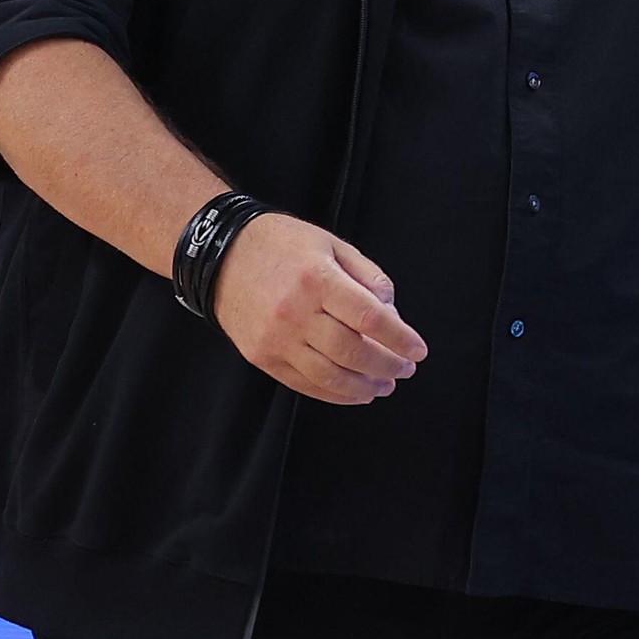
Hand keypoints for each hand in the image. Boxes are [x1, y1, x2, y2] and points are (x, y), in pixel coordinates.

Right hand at [211, 214, 426, 404]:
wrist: (220, 254)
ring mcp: (276, 338)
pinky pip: (305, 384)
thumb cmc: (280, 244)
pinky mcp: (262, 356)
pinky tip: (355, 392)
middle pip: (354, 352)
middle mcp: (296, 311)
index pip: (370, 318)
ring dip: (365, 386)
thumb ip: (367, 275)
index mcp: (317, 279)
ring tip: (385, 384)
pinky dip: (336, 394)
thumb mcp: (330, 244)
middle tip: (405, 369)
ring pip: (331, 376)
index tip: (417, 349)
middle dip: (388, 365)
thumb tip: (392, 312)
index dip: (400, 338)